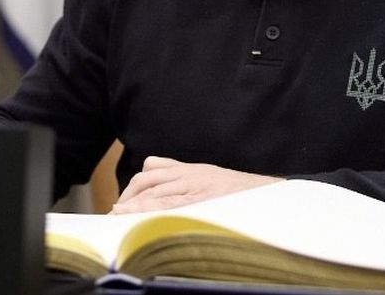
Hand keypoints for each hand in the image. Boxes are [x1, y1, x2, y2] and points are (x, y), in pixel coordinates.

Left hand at [110, 156, 279, 213]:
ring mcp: (196, 187)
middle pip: (148, 180)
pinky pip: (171, 204)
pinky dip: (150, 210)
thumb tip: (153, 168)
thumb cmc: (239, 191)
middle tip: (116, 214)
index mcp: (191, 169)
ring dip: (133, 205)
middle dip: (128, 198)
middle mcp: (190, 175)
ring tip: (118, 217)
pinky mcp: (202, 200)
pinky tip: (136, 217)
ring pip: (155, 191)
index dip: (134, 188)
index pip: (152, 170)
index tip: (120, 204)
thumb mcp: (208, 175)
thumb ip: (181, 170)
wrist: (268, 195)